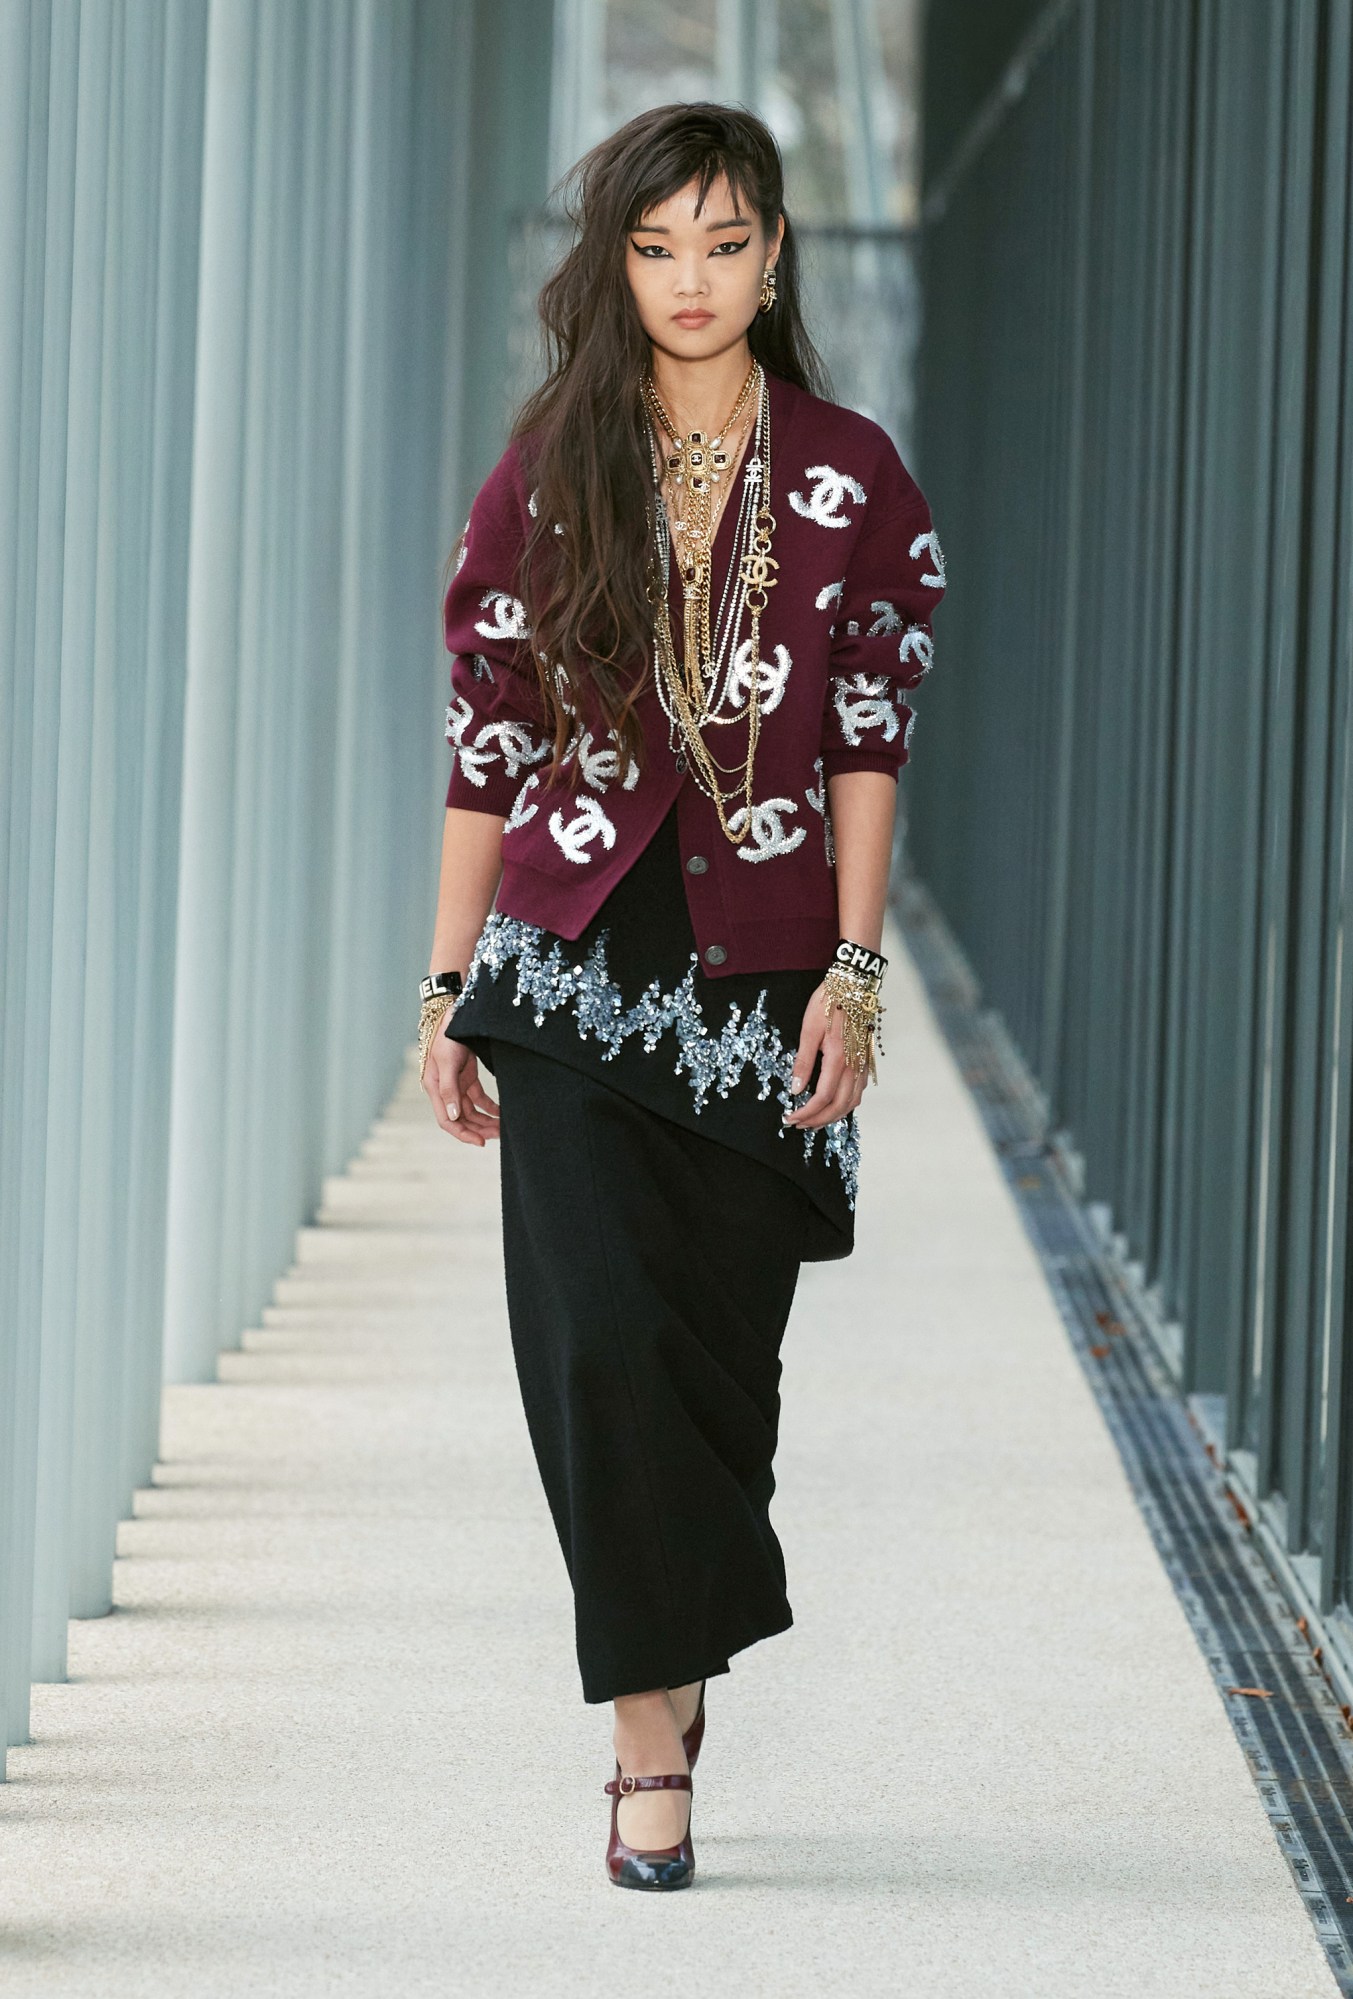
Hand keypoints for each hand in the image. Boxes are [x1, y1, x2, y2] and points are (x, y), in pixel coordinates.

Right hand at [422, 1025, 499, 1145]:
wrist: (454, 1014)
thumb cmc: (447, 1036)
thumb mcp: (447, 1062)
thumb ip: (449, 1089)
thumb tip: (452, 1116)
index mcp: (435, 1088)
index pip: (447, 1121)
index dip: (463, 1134)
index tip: (481, 1142)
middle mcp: (444, 1090)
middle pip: (461, 1119)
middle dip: (479, 1129)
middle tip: (500, 1135)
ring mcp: (456, 1084)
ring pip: (471, 1111)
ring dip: (485, 1120)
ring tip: (503, 1127)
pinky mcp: (467, 1077)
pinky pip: (478, 1098)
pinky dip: (489, 1106)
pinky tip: (501, 1112)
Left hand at [782, 980, 868, 1130]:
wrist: (854, 986)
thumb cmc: (829, 1004)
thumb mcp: (809, 1030)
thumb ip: (803, 1062)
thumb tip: (794, 1089)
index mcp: (838, 1059)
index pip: (821, 1098)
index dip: (805, 1113)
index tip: (790, 1117)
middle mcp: (854, 1067)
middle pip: (838, 1106)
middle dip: (817, 1120)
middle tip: (799, 1124)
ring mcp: (862, 1065)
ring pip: (851, 1102)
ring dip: (833, 1116)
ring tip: (815, 1121)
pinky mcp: (866, 1061)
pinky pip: (858, 1091)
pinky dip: (846, 1104)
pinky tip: (835, 1104)